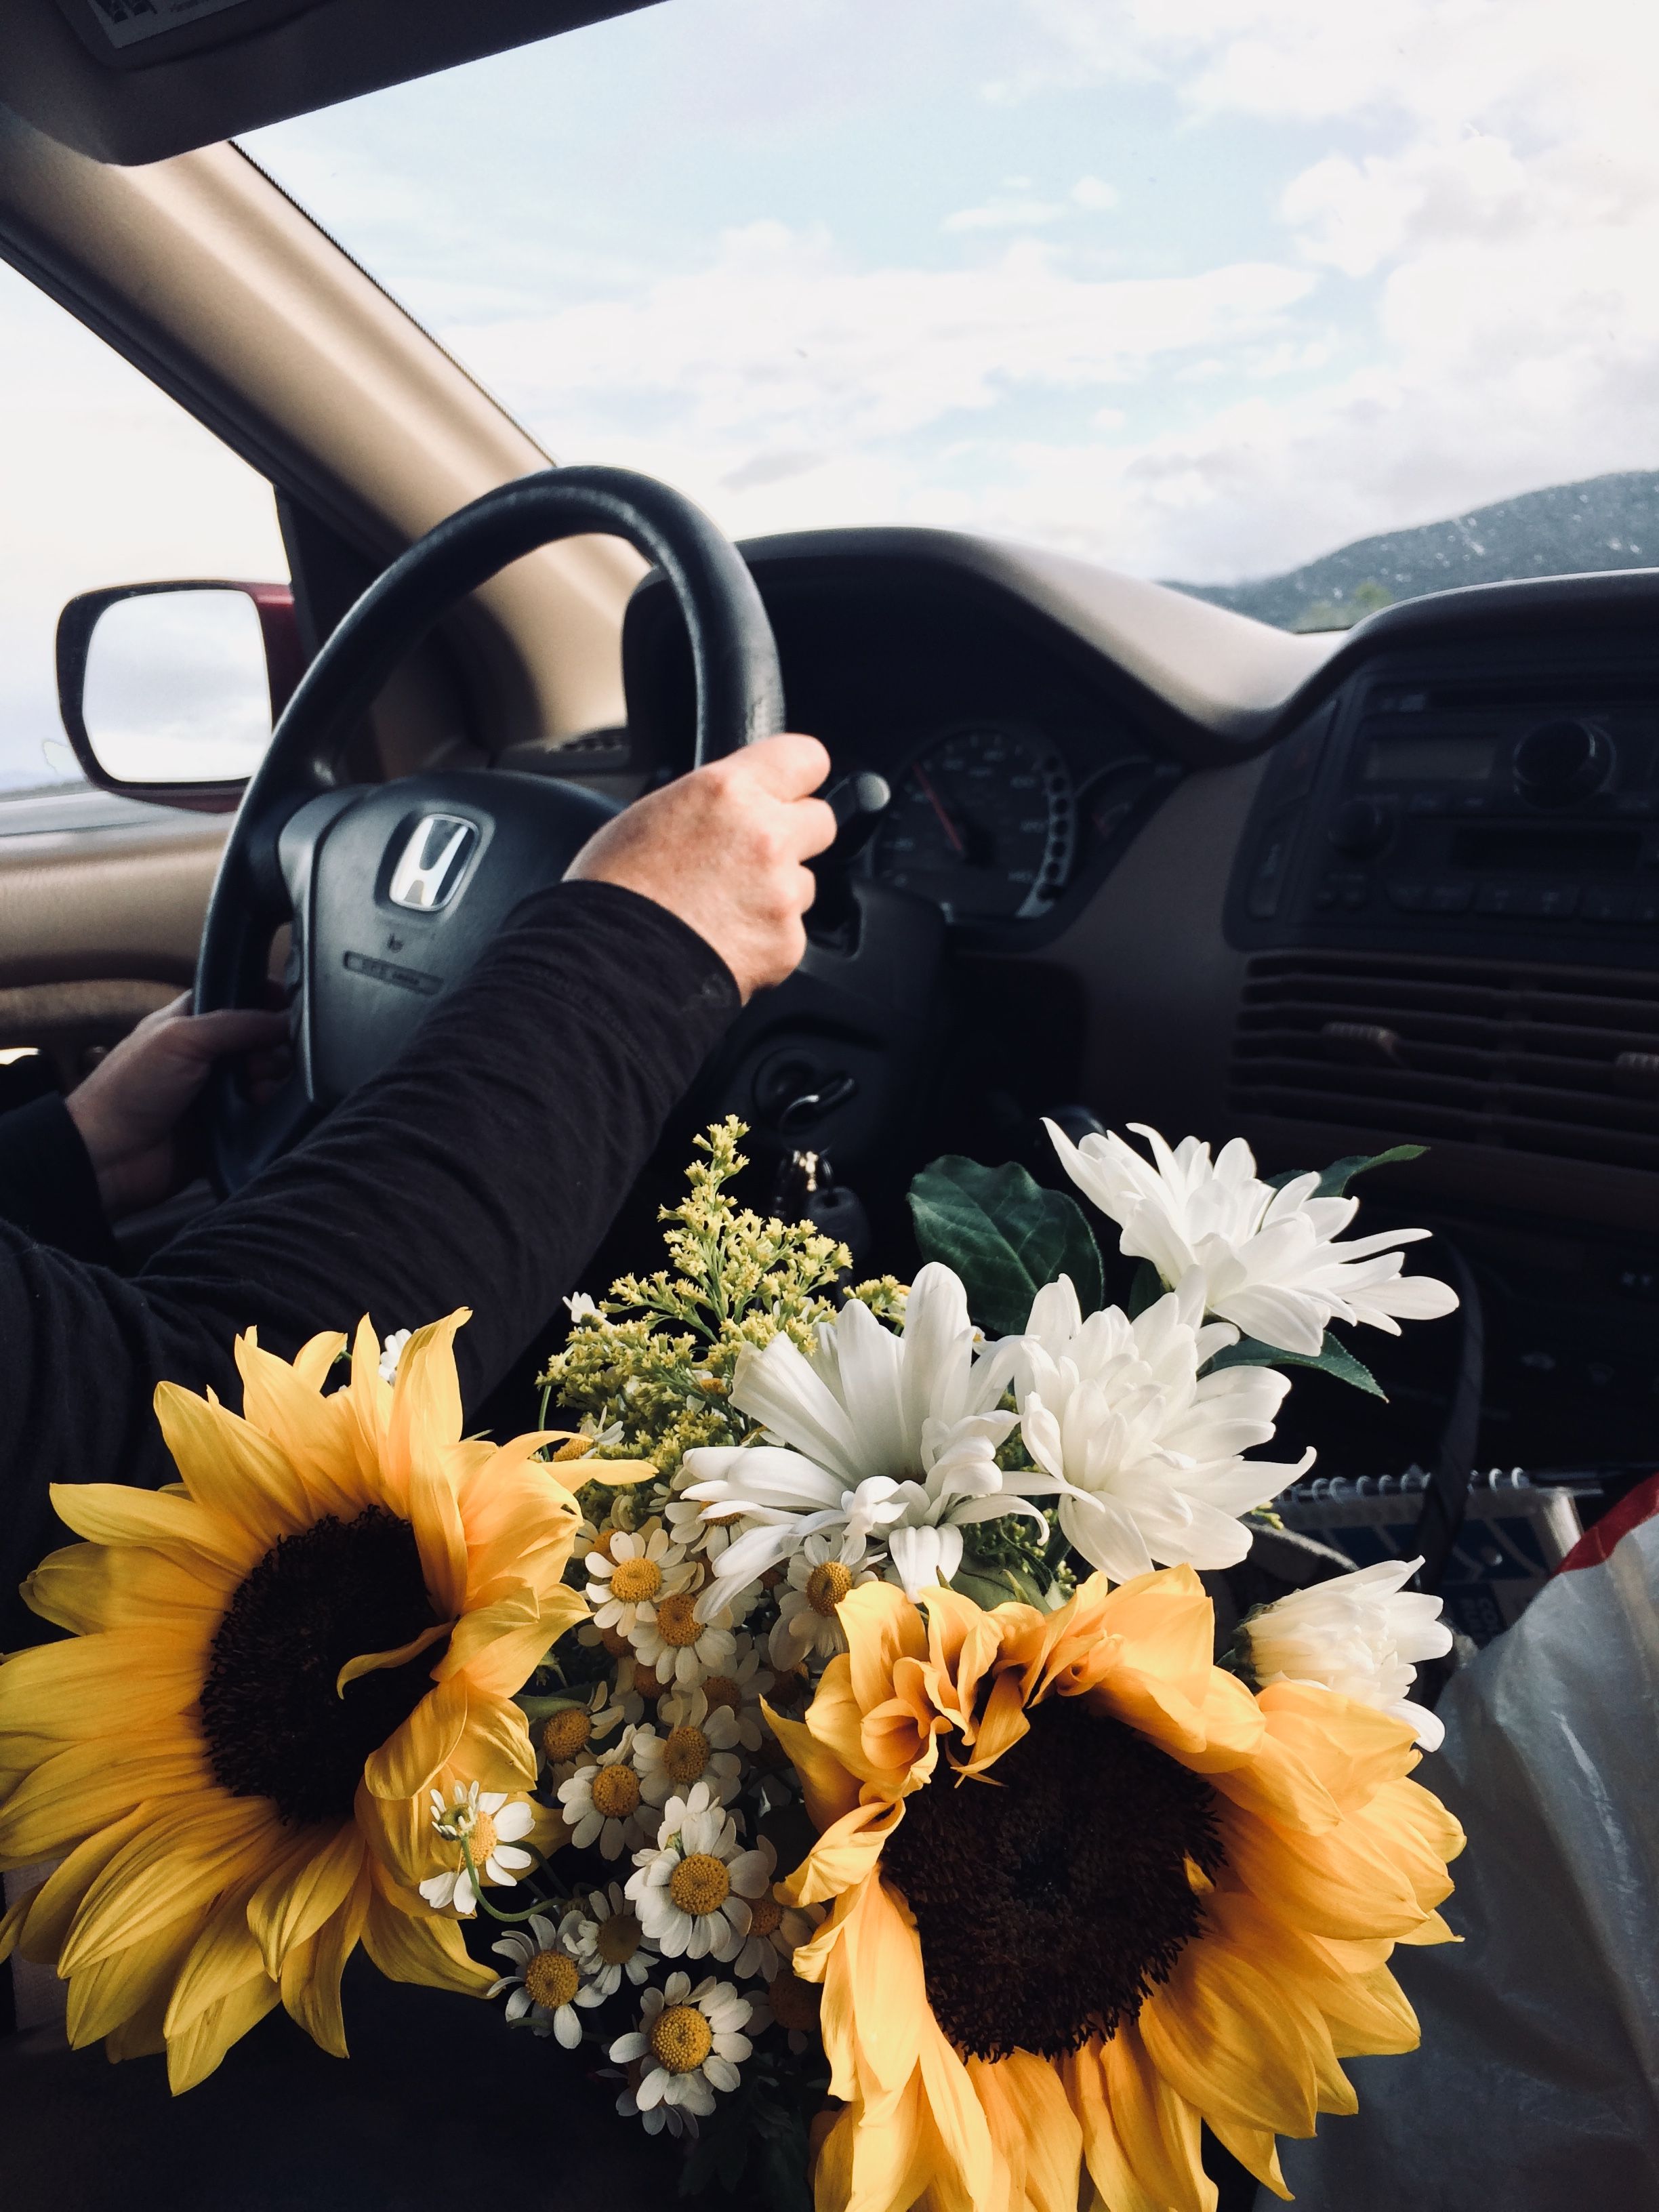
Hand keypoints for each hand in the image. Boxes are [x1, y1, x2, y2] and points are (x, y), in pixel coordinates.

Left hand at [67, 995, 290, 1218]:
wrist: (110, 1156)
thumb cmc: (131, 1088)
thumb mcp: (181, 1038)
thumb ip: (236, 1023)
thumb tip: (286, 1019)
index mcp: (193, 1021)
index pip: (241, 998)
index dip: (267, 998)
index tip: (289, 1007)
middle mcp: (211, 1053)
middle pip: (265, 1038)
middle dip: (274, 1045)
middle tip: (258, 1061)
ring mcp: (222, 1090)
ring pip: (271, 1075)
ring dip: (274, 1078)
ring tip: (256, 1089)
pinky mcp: (231, 1125)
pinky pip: (268, 1112)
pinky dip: (272, 1109)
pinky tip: (258, 1108)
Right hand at [564, 733, 837, 1000]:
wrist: (607, 966)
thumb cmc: (612, 893)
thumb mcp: (650, 815)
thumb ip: (708, 804)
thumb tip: (728, 810)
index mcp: (728, 791)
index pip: (805, 757)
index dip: (798, 776)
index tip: (792, 788)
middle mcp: (765, 834)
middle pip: (820, 821)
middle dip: (794, 837)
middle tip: (753, 857)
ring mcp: (782, 892)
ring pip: (805, 883)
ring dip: (777, 893)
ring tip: (723, 910)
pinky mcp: (787, 942)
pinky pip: (790, 933)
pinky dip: (765, 939)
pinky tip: (724, 942)